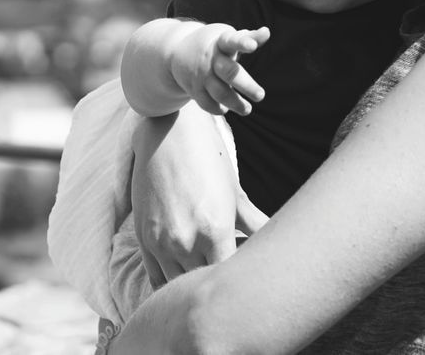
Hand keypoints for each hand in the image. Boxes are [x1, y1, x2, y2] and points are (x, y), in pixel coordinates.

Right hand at [131, 104, 265, 285]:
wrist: (168, 134)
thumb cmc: (209, 161)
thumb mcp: (235, 194)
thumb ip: (256, 225)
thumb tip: (281, 244)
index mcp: (215, 231)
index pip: (232, 278)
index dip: (242, 284)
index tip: (250, 284)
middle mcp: (186, 241)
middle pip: (206, 285)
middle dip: (220, 288)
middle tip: (232, 290)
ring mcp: (161, 242)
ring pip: (179, 287)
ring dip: (194, 288)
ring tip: (208, 288)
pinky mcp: (144, 238)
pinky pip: (156, 278)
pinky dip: (171, 286)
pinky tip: (184, 283)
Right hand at [170, 24, 268, 115]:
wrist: (177, 52)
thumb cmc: (213, 44)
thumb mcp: (226, 37)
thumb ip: (248, 37)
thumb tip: (267, 32)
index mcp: (221, 42)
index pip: (232, 41)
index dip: (243, 42)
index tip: (253, 46)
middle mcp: (211, 59)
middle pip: (229, 72)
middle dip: (246, 85)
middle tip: (261, 95)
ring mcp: (202, 75)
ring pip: (219, 92)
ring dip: (235, 103)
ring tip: (247, 109)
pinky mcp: (194, 89)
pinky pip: (206, 103)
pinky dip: (217, 109)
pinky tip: (226, 109)